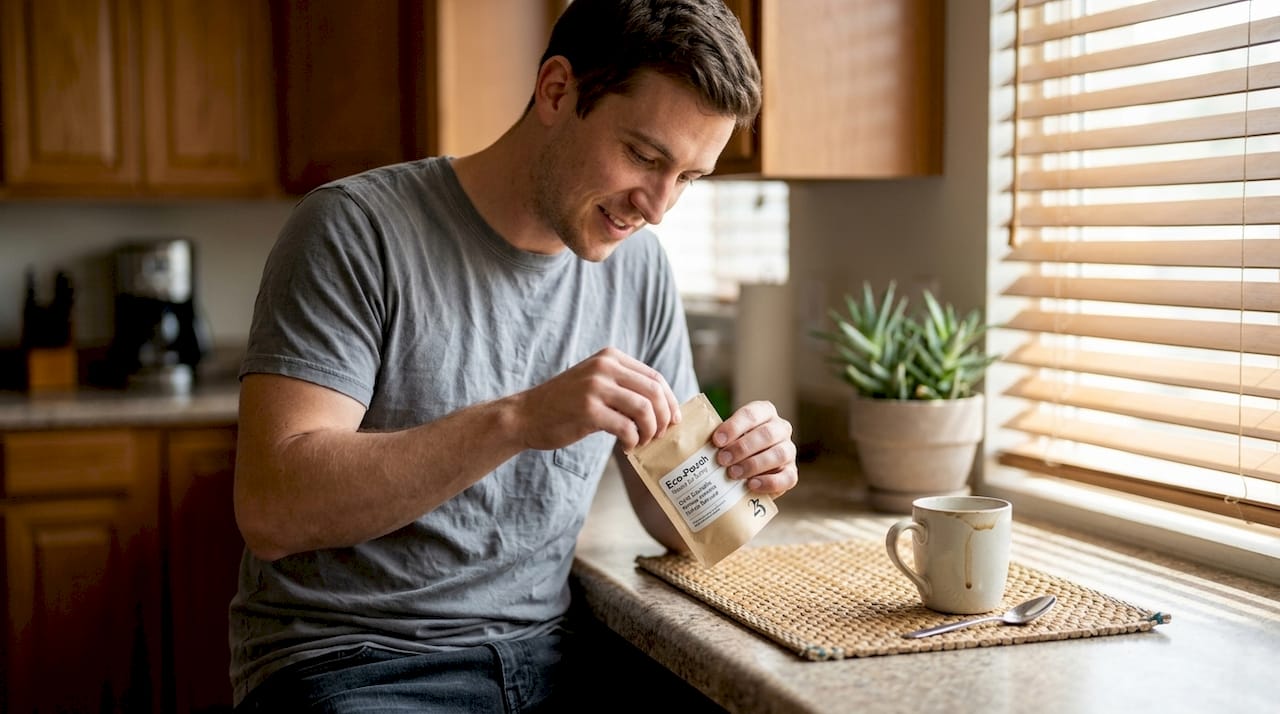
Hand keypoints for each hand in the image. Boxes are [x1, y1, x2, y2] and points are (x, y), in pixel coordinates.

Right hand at [515, 347, 681, 450]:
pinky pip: (627, 427)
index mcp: (610, 357)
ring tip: (642, 441)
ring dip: (650, 431)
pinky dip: (633, 440)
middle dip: (664, 418)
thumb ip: (624, 387)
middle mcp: (605, 367)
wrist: (526, 415)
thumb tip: (664, 408)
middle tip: (659, 435)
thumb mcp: (595, 383)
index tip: (673, 420)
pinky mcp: (588, 410)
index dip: (670, 401)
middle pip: (654, 392)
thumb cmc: (564, 404)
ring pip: (645, 409)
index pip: (655, 377)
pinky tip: (626, 446)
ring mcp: (596, 387)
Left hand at [712, 401, 797, 496]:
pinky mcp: (791, 473)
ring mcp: (789, 450)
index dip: (734, 426)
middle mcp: (780, 428)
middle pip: (767, 434)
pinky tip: (751, 485)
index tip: (717, 440)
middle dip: (742, 447)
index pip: (752, 414)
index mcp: (764, 412)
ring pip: (779, 454)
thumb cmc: (730, 448)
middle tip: (722, 460)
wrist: (743, 472)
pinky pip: (788, 478)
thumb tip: (695, 441)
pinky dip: (769, 482)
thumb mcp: (724, 437)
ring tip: (733, 474)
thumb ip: (716, 437)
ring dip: (754, 464)